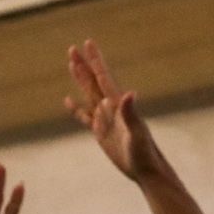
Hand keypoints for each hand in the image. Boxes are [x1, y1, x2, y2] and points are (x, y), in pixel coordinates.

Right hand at [64, 40, 163, 180]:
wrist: (145, 170)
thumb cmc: (144, 152)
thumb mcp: (137, 132)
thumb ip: (131, 113)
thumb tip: (130, 93)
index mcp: (118, 104)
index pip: (103, 76)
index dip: (95, 60)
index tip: (88, 43)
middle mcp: (111, 108)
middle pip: (93, 81)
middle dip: (84, 64)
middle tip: (72, 48)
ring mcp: (105, 119)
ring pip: (88, 94)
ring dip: (80, 80)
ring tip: (71, 64)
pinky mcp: (100, 131)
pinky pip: (84, 116)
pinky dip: (76, 108)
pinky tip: (68, 100)